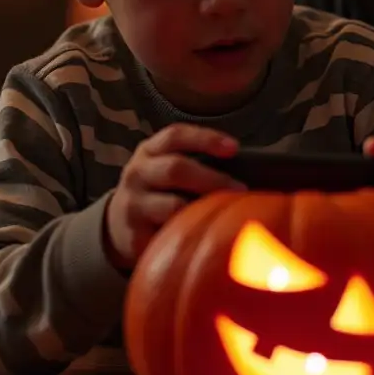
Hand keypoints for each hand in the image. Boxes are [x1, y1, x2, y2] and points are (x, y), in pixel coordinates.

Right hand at [104, 124, 243, 271]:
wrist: (118, 225)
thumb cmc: (160, 192)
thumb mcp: (167, 169)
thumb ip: (197, 164)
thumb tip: (255, 168)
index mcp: (149, 151)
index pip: (176, 135)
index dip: (206, 138)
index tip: (234, 148)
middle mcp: (137, 173)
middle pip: (176, 168)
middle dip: (213, 178)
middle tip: (241, 189)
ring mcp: (132, 204)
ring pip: (172, 205)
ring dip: (204, 209)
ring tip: (228, 214)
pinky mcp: (133, 235)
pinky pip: (167, 236)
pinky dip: (190, 235)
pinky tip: (208, 239)